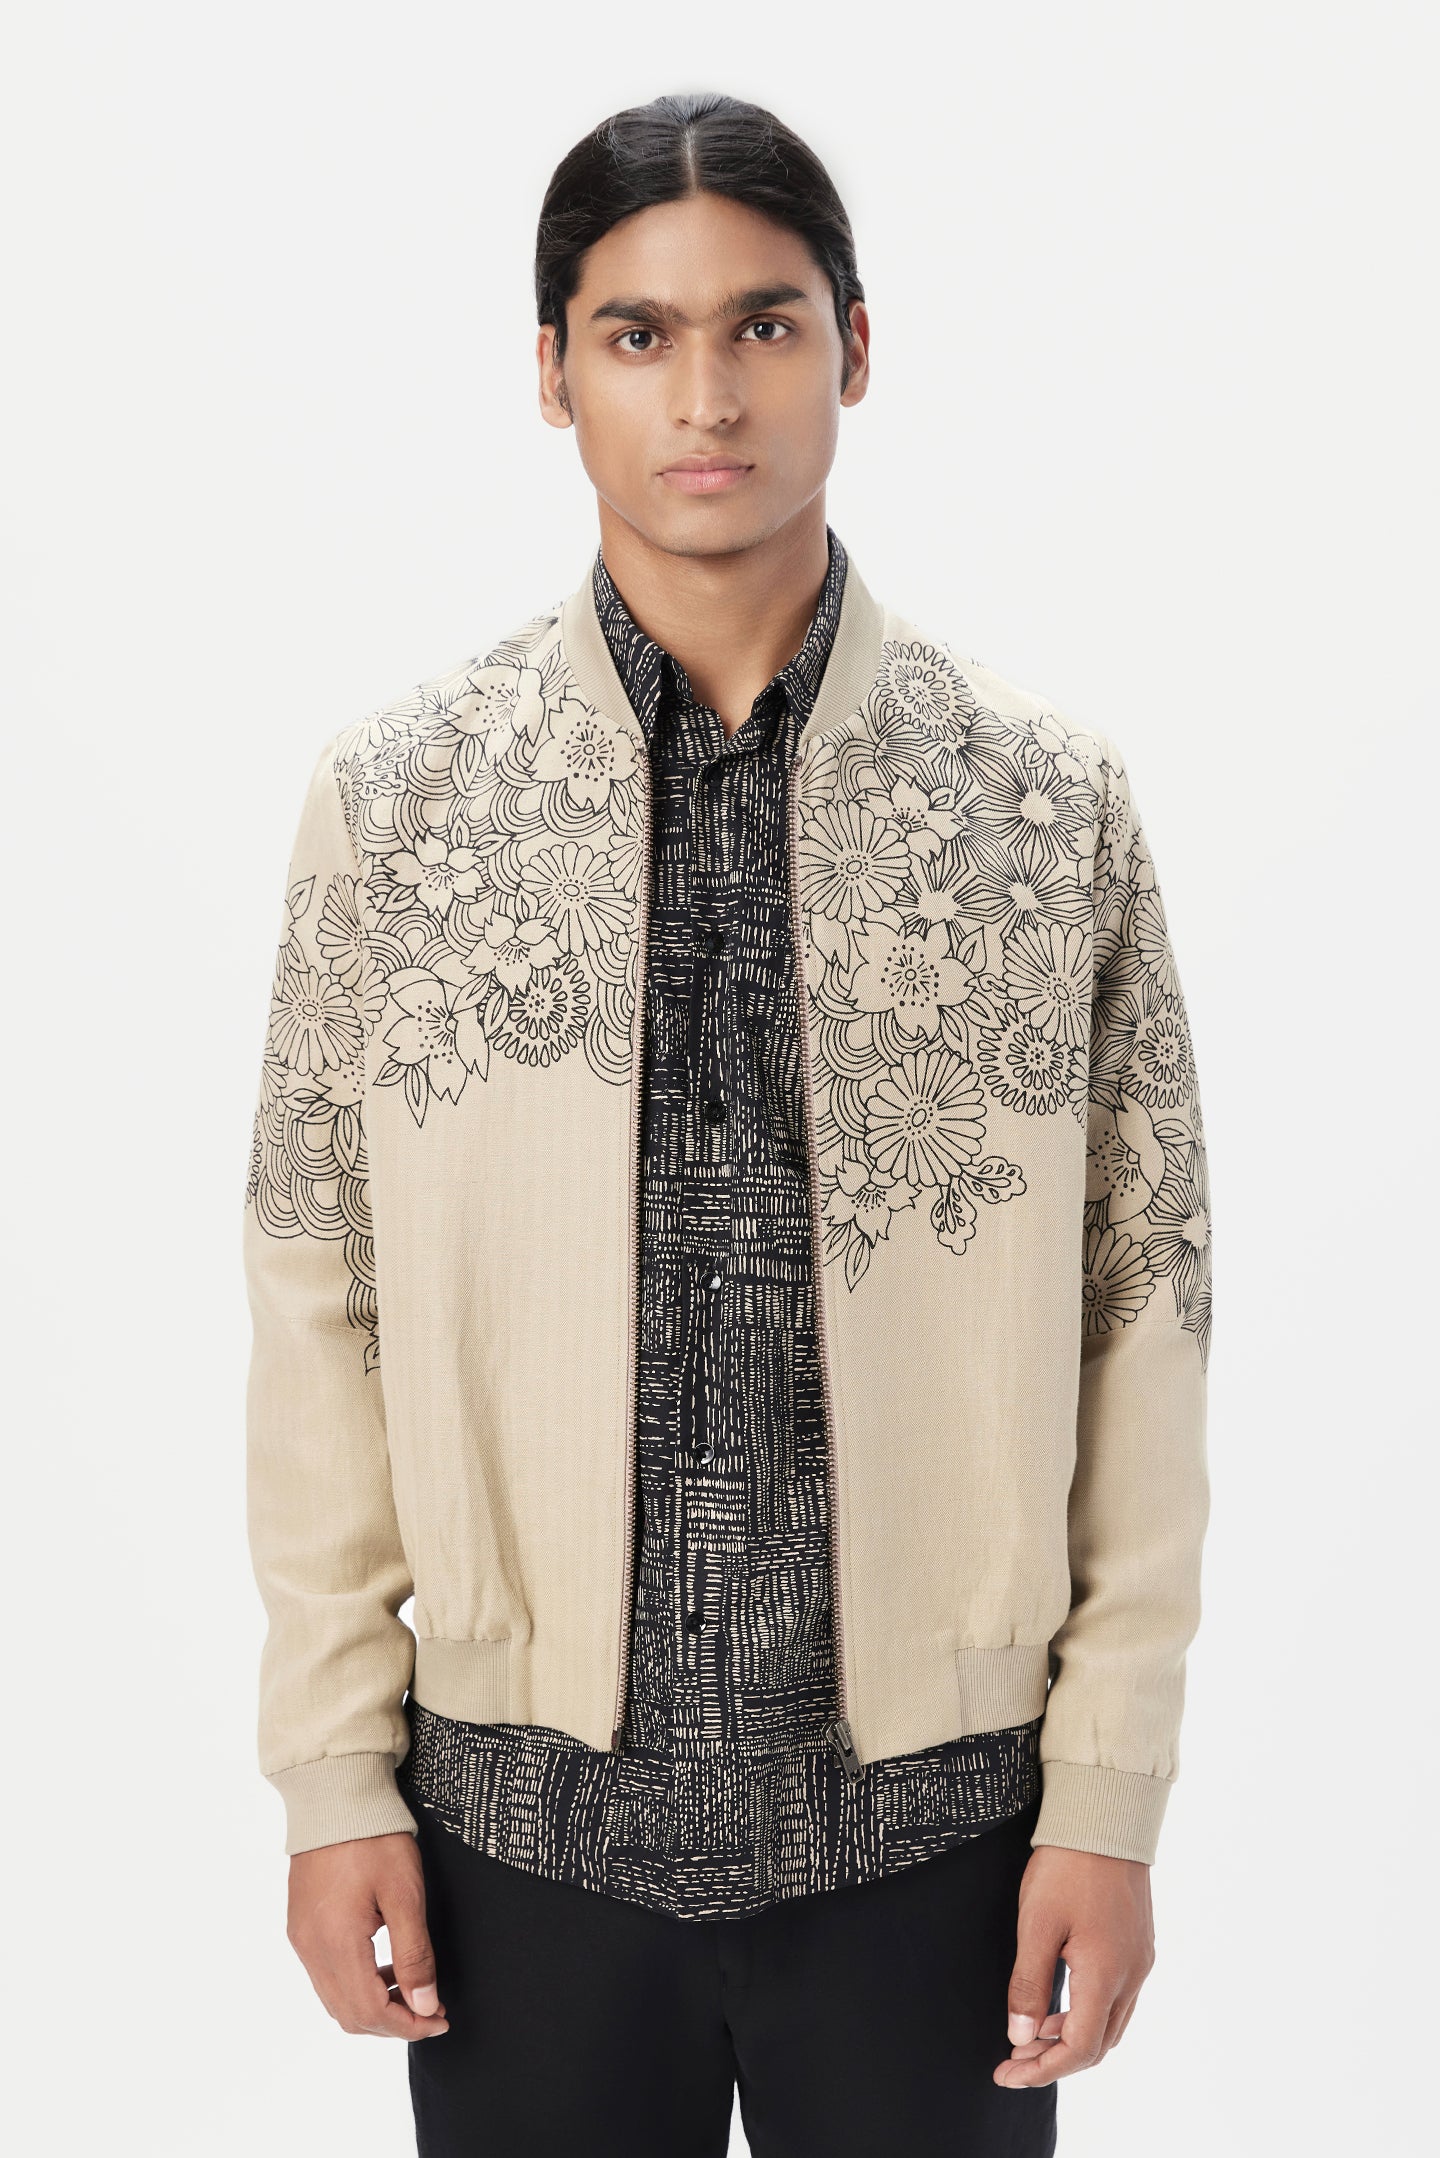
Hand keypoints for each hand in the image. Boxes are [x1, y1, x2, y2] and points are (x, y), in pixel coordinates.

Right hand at [286, 1830, 449, 2039]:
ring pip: (335, 2000)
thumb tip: (425, 2006)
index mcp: (335, 1943)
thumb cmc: (374, 1838)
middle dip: (393, 2022)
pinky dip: (355, 1985)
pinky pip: (325, 1977)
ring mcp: (301, 1938)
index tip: (440, 2019)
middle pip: (349, 2015)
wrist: (335, 1795)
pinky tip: (382, 1965)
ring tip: (411, 1987)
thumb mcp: (405, 1894)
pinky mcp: (299, 1926)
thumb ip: (414, 1955)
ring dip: (374, 2006)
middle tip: (431, 2009)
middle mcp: (310, 1948)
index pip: (371, 2012)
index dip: (409, 2025)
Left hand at [995, 1844, 1153, 2088]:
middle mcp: (1132, 1976)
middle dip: (1055, 2060)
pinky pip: (1117, 1998)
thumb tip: (1021, 2037)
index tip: (1007, 2073)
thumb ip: (1029, 1985)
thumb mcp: (1036, 1925)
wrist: (1105, 1817)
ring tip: (1030, 2034)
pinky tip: (1059, 2003)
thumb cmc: (1067, 1867)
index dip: (1042, 2069)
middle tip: (1013, 2060)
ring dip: (1072, 2038)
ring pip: (1109, 2023)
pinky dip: (1087, 2013)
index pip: (1079, 2049)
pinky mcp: (1139, 1945)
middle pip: (1098, 2044)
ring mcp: (1140, 1961)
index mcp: (1107, 1976)